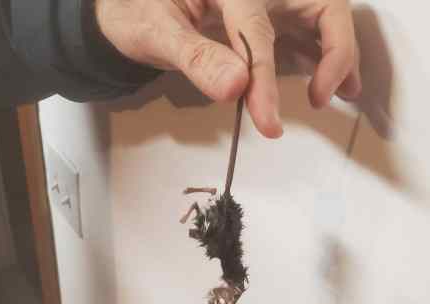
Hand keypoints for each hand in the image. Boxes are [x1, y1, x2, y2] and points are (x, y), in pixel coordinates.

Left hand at [96, 0, 360, 138]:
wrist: (128, 8)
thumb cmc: (135, 14)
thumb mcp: (155, 32)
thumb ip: (195, 57)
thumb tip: (235, 87)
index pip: (256, 30)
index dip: (264, 79)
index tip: (269, 123)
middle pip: (318, 4)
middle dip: (334, 49)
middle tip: (325, 96)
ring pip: (318, 15)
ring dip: (337, 52)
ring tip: (344, 91)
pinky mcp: (263, 14)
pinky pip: (301, 31)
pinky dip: (320, 55)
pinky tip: (324, 82)